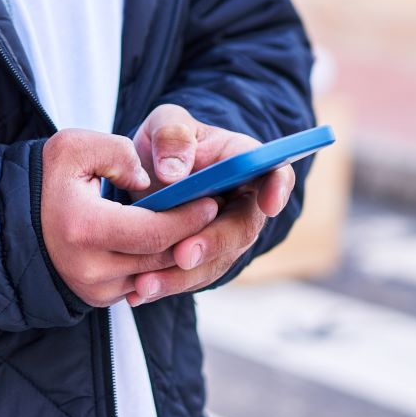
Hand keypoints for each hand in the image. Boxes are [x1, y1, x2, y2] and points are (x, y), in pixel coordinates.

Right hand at [40, 129, 220, 309]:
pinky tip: (171, 240)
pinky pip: (142, 282)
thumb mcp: (73, 148)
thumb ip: (116, 152)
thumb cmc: (48, 179)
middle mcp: (90, 268)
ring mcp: (94, 289)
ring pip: (156, 274)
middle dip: (192, 235)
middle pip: (162, 257)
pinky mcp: (98, 298)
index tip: (210, 199)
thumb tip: (149, 180)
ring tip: (197, 225)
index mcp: (84, 228)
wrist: (13, 221)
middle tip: (214, 211)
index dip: (188, 217)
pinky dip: (159, 264)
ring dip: (180, 252)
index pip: (155, 231)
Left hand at [123, 104, 295, 305]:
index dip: (277, 188)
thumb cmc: (167, 143)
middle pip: (242, 228)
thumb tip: (174, 172)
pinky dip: (166, 285)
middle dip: (213, 243)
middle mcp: (243, 204)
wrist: (148, 173)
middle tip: (183, 254)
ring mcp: (226, 236)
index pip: (275, 173)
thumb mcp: (165, 124)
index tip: (269, 203)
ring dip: (183, 276)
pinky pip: (192, 277)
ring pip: (215, 261)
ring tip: (147, 284)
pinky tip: (138, 293)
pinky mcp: (205, 259)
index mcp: (244, 162)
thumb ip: (172, 136)